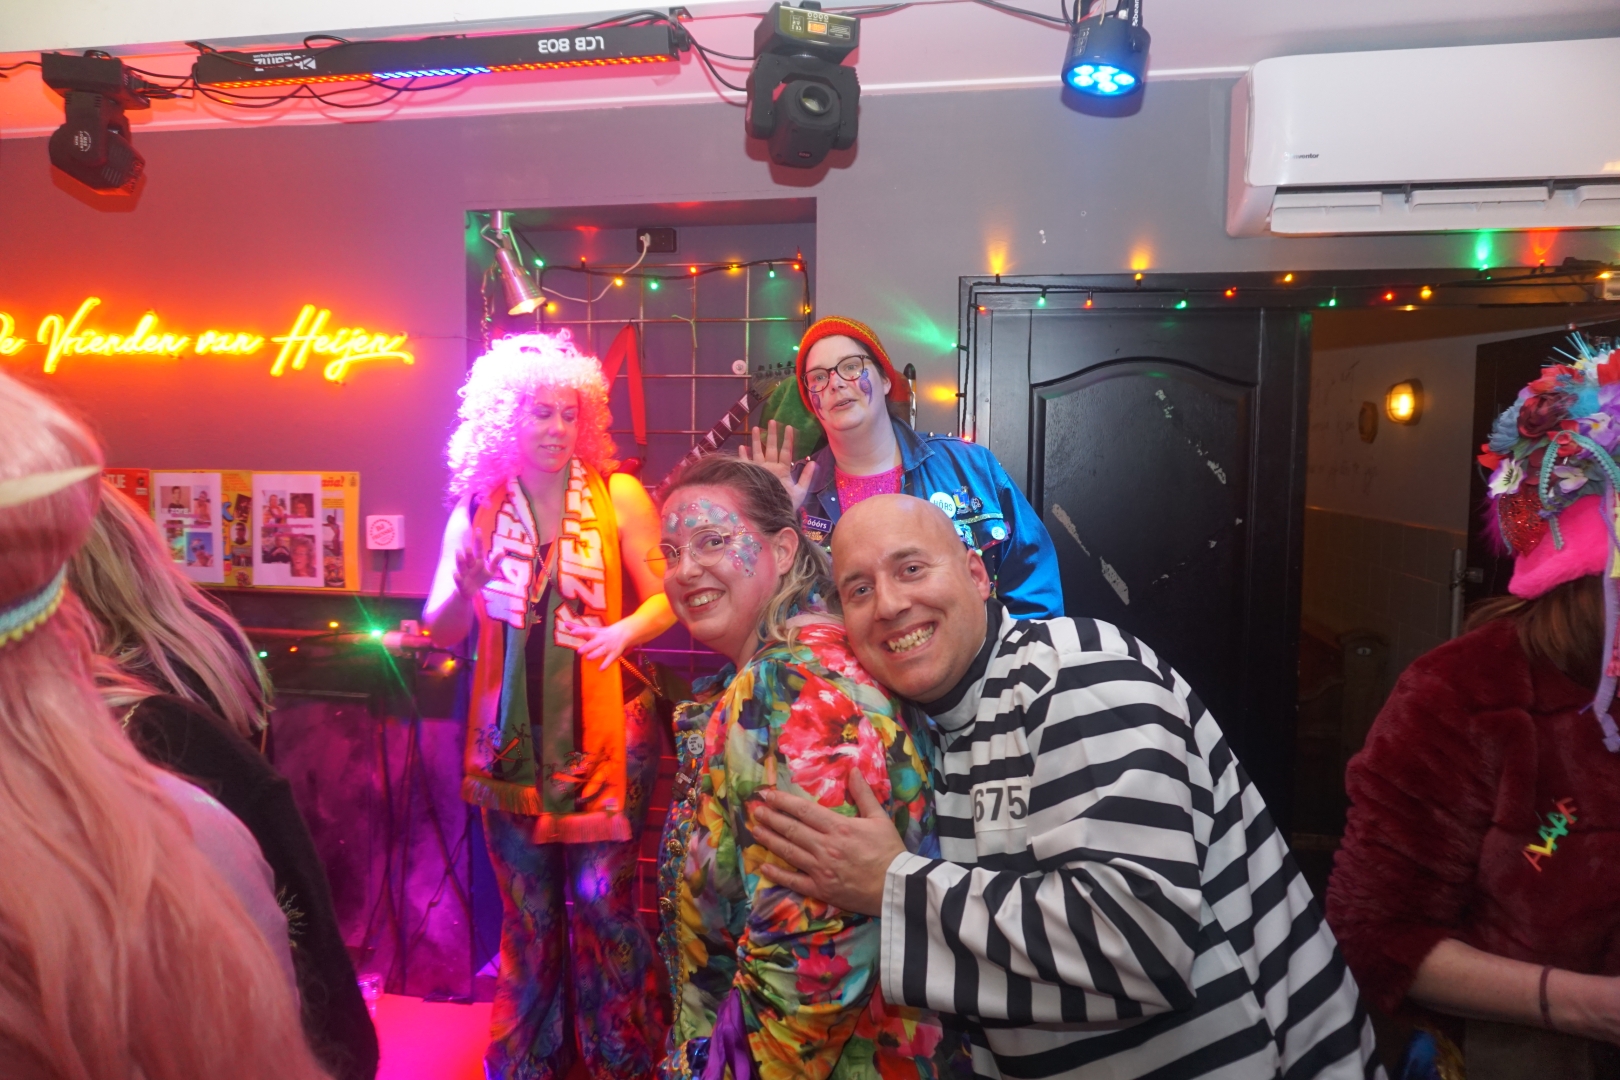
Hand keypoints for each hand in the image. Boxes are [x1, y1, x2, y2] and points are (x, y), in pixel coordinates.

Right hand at [454, 539, 499, 599]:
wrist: (469, 593)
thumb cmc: (480, 579)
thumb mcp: (490, 572)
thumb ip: (495, 562)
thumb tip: (503, 552)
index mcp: (477, 562)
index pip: (478, 549)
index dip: (478, 540)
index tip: (478, 529)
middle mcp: (469, 566)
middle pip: (469, 558)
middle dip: (469, 552)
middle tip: (468, 545)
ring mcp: (464, 574)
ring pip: (462, 566)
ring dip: (460, 560)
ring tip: (458, 553)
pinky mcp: (460, 584)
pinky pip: (458, 580)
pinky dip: (457, 577)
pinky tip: (455, 573)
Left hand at [563, 615, 636, 669]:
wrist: (623, 634)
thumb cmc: (603, 633)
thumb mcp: (592, 630)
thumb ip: (579, 628)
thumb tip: (565, 623)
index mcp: (596, 633)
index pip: (587, 631)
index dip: (580, 631)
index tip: (572, 632)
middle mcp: (602, 639)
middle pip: (593, 643)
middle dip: (587, 647)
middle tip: (579, 651)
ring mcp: (608, 647)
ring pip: (601, 651)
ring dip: (595, 655)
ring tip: (588, 658)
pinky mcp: (614, 654)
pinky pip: (609, 660)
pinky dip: (605, 664)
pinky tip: (600, 669)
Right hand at [739, 420, 817, 512]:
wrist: (774, 516)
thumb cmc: (787, 505)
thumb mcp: (800, 491)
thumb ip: (806, 476)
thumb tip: (813, 461)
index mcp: (783, 469)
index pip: (786, 451)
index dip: (787, 439)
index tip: (789, 427)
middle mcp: (771, 468)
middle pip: (772, 448)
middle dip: (772, 435)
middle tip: (772, 421)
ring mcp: (761, 471)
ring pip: (759, 452)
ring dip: (757, 441)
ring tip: (756, 428)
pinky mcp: (752, 476)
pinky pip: (746, 464)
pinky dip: (744, 456)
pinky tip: (742, 447)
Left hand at [751, 771, 902, 916]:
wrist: (897, 887)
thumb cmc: (890, 851)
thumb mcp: (879, 818)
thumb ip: (864, 794)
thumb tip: (854, 770)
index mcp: (839, 827)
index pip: (804, 811)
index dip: (783, 802)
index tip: (768, 795)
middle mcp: (825, 847)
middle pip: (792, 829)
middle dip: (771, 818)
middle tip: (755, 810)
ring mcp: (821, 869)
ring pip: (789, 852)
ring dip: (770, 840)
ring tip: (755, 831)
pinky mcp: (821, 889)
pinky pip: (794, 881)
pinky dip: (778, 874)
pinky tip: (764, 866)